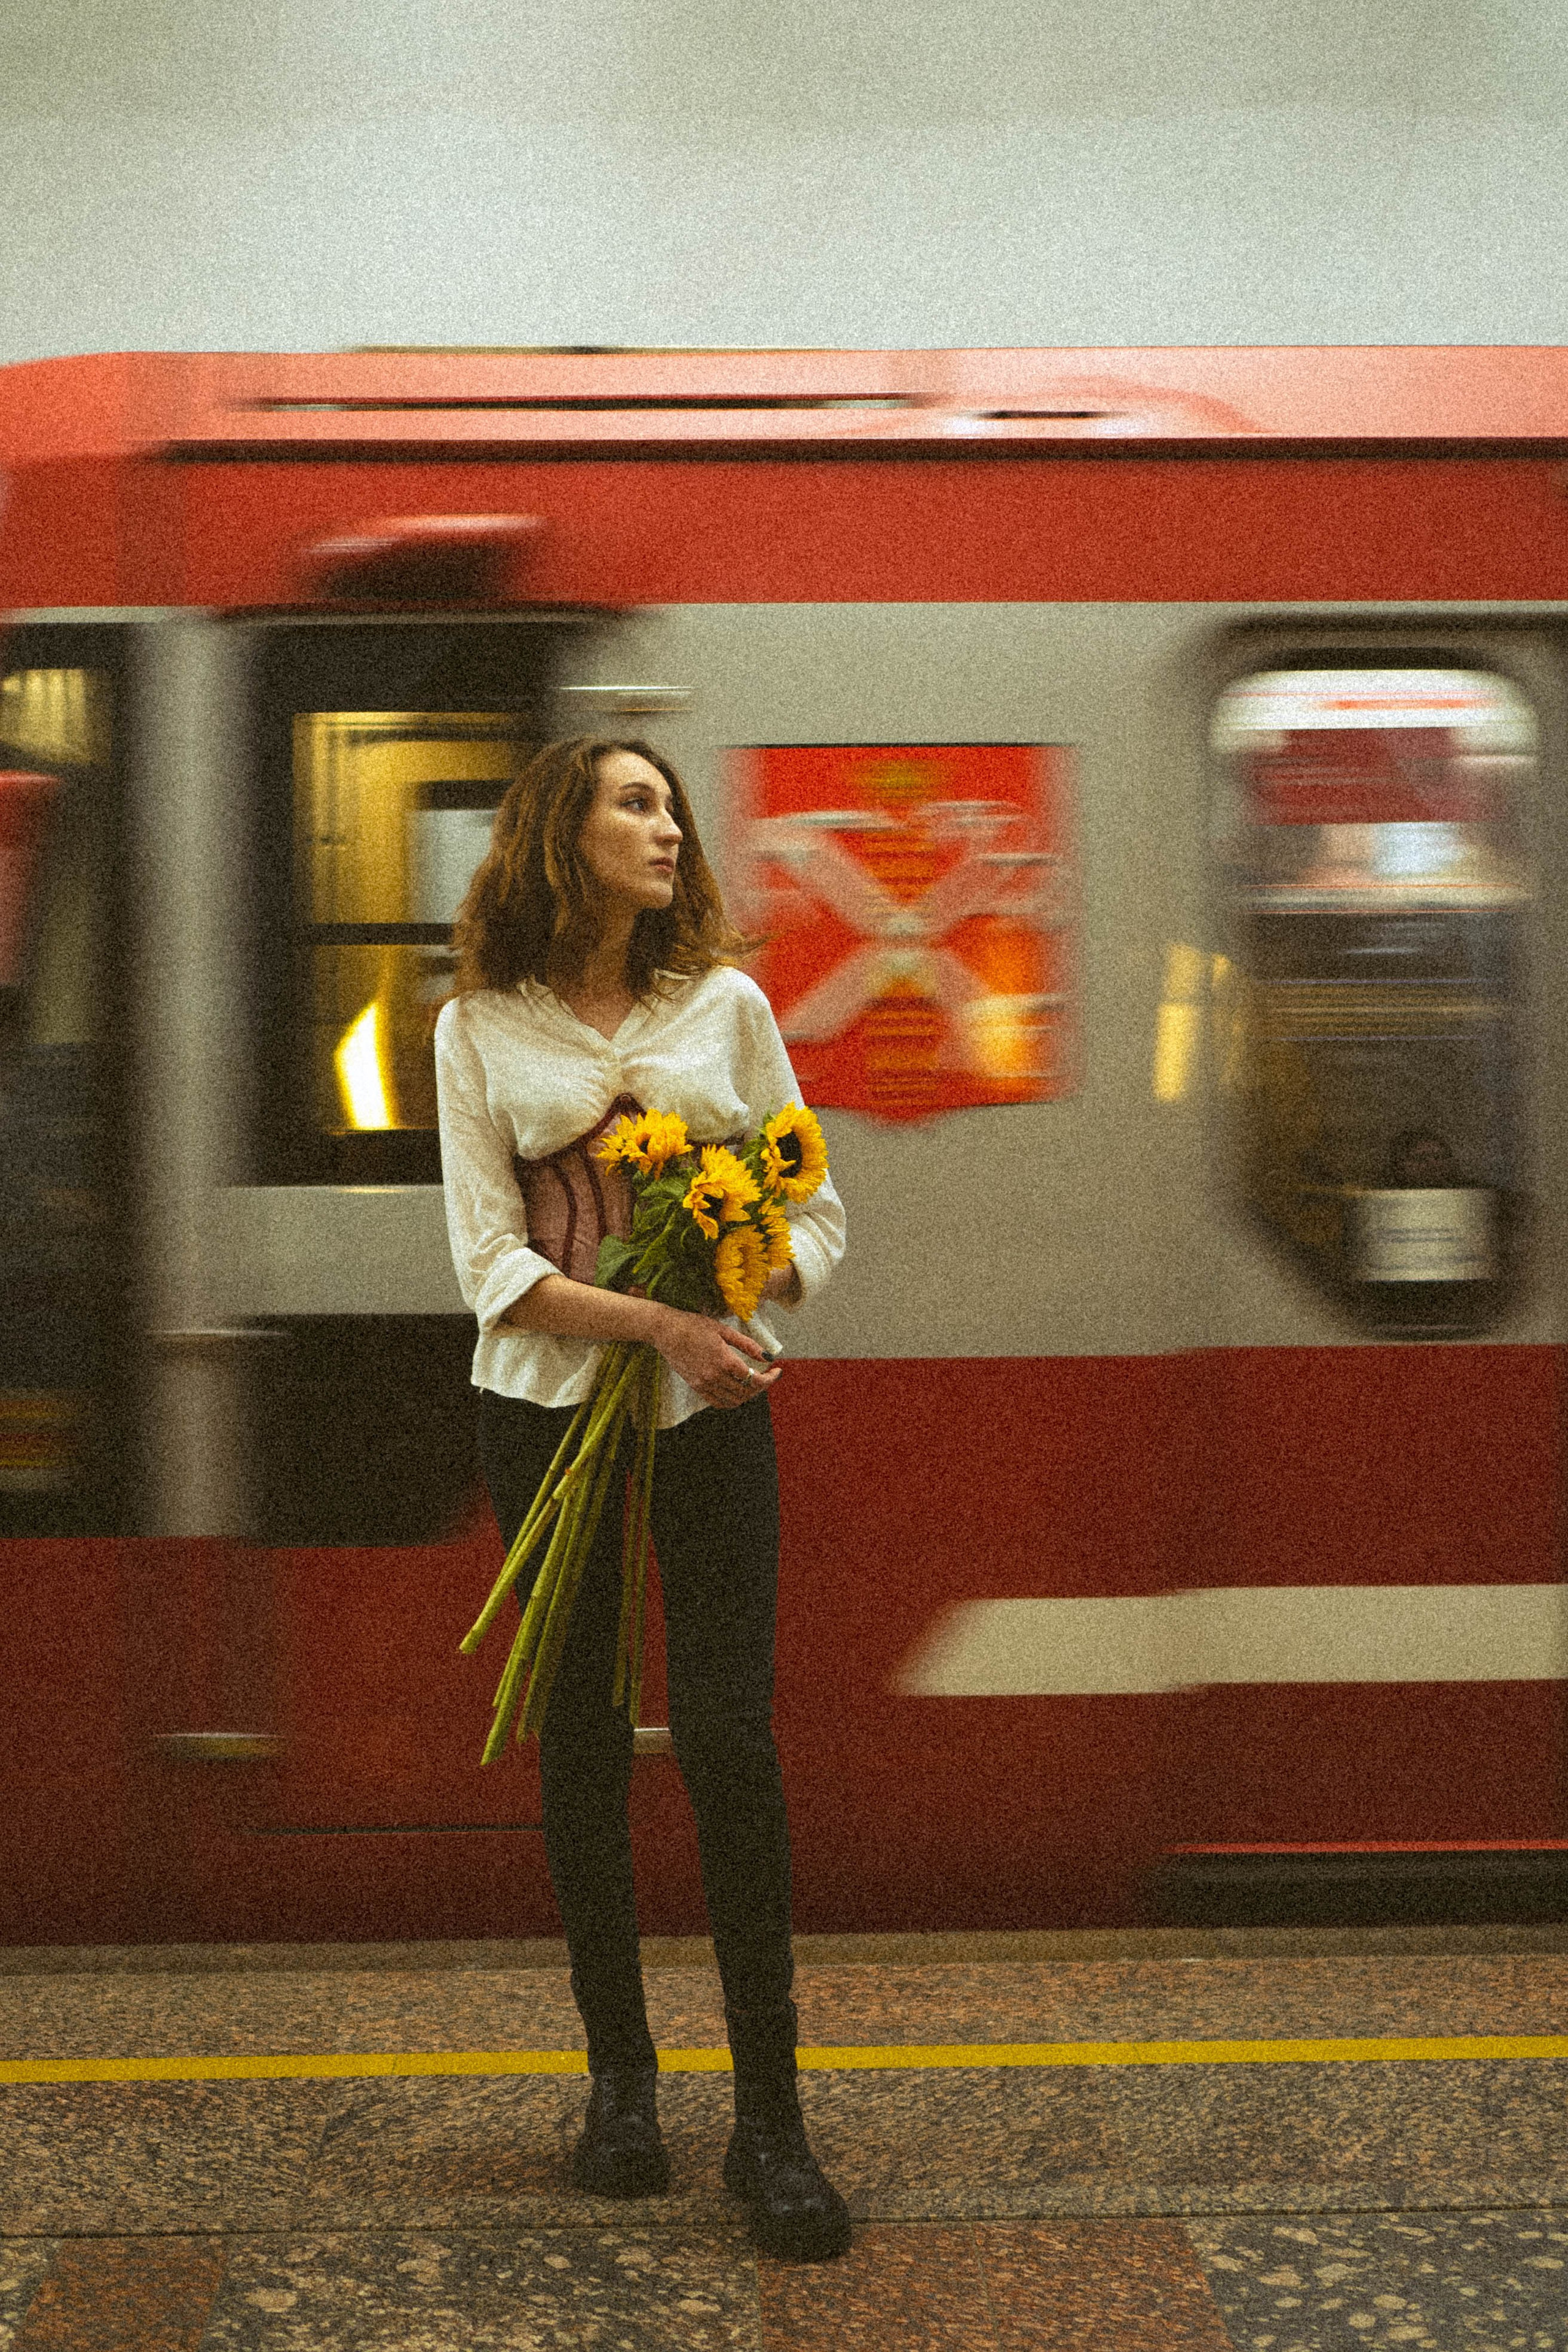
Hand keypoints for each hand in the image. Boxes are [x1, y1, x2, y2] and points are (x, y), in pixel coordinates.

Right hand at [649, 1305, 780, 1410]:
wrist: (665, 1331)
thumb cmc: (694, 1325)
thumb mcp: (724, 1330)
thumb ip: (747, 1345)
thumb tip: (768, 1356)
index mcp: (724, 1360)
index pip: (754, 1379)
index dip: (770, 1378)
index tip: (777, 1371)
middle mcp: (714, 1376)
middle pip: (746, 1392)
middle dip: (761, 1386)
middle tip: (767, 1375)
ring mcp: (704, 1384)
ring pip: (734, 1400)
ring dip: (748, 1394)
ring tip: (753, 1382)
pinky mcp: (696, 1387)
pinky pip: (718, 1402)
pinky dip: (731, 1400)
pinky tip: (736, 1389)